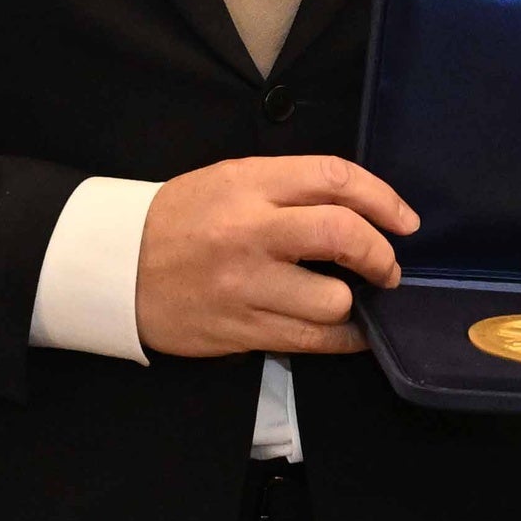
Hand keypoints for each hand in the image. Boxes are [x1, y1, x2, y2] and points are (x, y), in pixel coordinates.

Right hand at [135, 154, 417, 357]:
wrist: (115, 266)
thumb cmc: (181, 218)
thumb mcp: (229, 180)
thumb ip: (289, 188)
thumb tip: (359, 211)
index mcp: (249, 184)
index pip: (334, 179)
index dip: (383, 198)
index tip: (404, 220)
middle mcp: (251, 231)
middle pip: (343, 234)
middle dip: (380, 254)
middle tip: (388, 267)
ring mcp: (246, 285)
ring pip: (333, 300)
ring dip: (354, 303)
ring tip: (352, 299)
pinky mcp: (241, 330)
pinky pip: (311, 341)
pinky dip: (341, 339)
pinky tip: (347, 331)